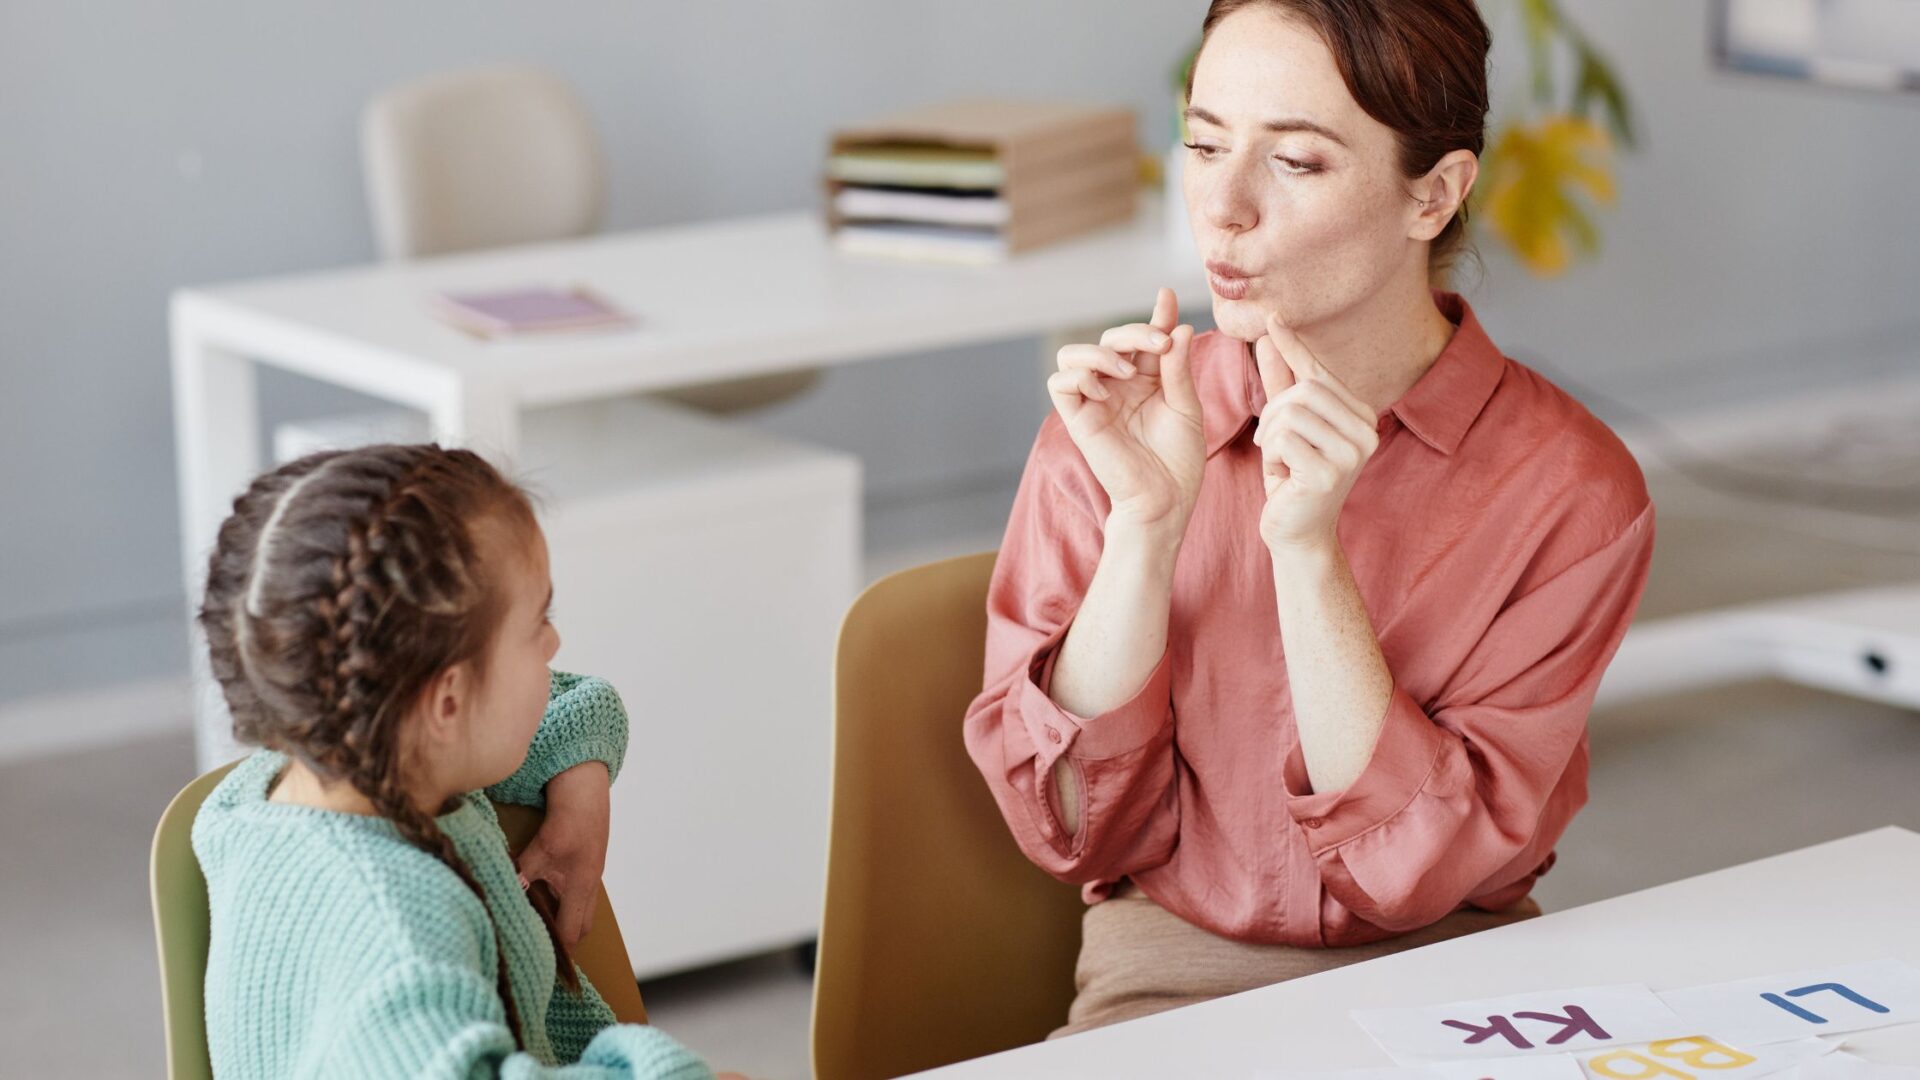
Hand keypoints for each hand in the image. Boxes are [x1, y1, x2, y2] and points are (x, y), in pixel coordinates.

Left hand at [515, 762, 609, 949]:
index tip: (541, 959)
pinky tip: (538, 892)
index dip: (558, 948)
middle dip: (563, 938)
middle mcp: (589, 885)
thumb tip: (505, 893)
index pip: (572, 931)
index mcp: (582, 886)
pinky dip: (558, 899)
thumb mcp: (543, 847)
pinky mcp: (583, 863)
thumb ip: (524, 872)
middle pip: (581, 926)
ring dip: (559, 917)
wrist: (586, 788)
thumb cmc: (571, 817)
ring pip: (577, 908)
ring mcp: (588, 874)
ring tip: (536, 923)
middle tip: (539, 944)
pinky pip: (572, 892)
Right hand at [1046, 287, 1204, 539]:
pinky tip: (1105, 391)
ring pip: (1073, 354)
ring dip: (1100, 351)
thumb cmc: (1179, 459)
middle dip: (1134, 332)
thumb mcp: (1185, 406)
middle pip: (1110, 338)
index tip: (1166, 295)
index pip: (1145, 338)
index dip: (1156, 314)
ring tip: (1126, 370)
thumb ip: (1177, 367)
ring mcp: (1095, 400)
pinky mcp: (1077, 419)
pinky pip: (1060, 383)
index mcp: (1147, 380)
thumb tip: (1179, 327)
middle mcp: (1118, 386)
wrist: (1165, 499)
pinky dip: (1079, 377)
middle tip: (1160, 345)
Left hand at [1252, 312, 1380, 554]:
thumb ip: (1281, 383)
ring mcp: (1353, 452)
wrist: (1298, 535)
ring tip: (1278, 458)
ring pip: (1291, 411)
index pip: (1319, 372)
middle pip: (1304, 389)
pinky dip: (1272, 453)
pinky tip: (1282, 475)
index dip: (1292, 347)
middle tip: (1269, 441)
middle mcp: (1367, 430)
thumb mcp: (1287, 427)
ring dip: (1271, 434)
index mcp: (1362, 415)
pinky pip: (1284, 437)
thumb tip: (1268, 334)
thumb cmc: (1293, 479)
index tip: (1271, 320)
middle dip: (1273, 411)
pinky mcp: (1331, 473)